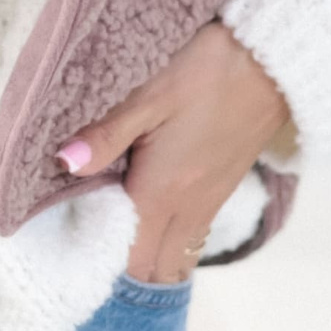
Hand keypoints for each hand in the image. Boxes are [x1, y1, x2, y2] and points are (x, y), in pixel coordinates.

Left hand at [54, 20, 292, 282]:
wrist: (267, 62)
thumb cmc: (203, 74)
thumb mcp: (147, 96)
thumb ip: (106, 135)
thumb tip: (63, 163)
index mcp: (161, 193)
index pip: (129, 257)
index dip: (100, 261)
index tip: (71, 247)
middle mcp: (187, 209)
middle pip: (154, 266)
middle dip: (123, 268)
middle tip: (87, 244)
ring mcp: (208, 201)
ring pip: (176, 253)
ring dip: (149, 257)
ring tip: (115, 238)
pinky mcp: (222, 188)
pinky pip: (192, 235)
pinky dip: (170, 240)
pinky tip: (151, 216)